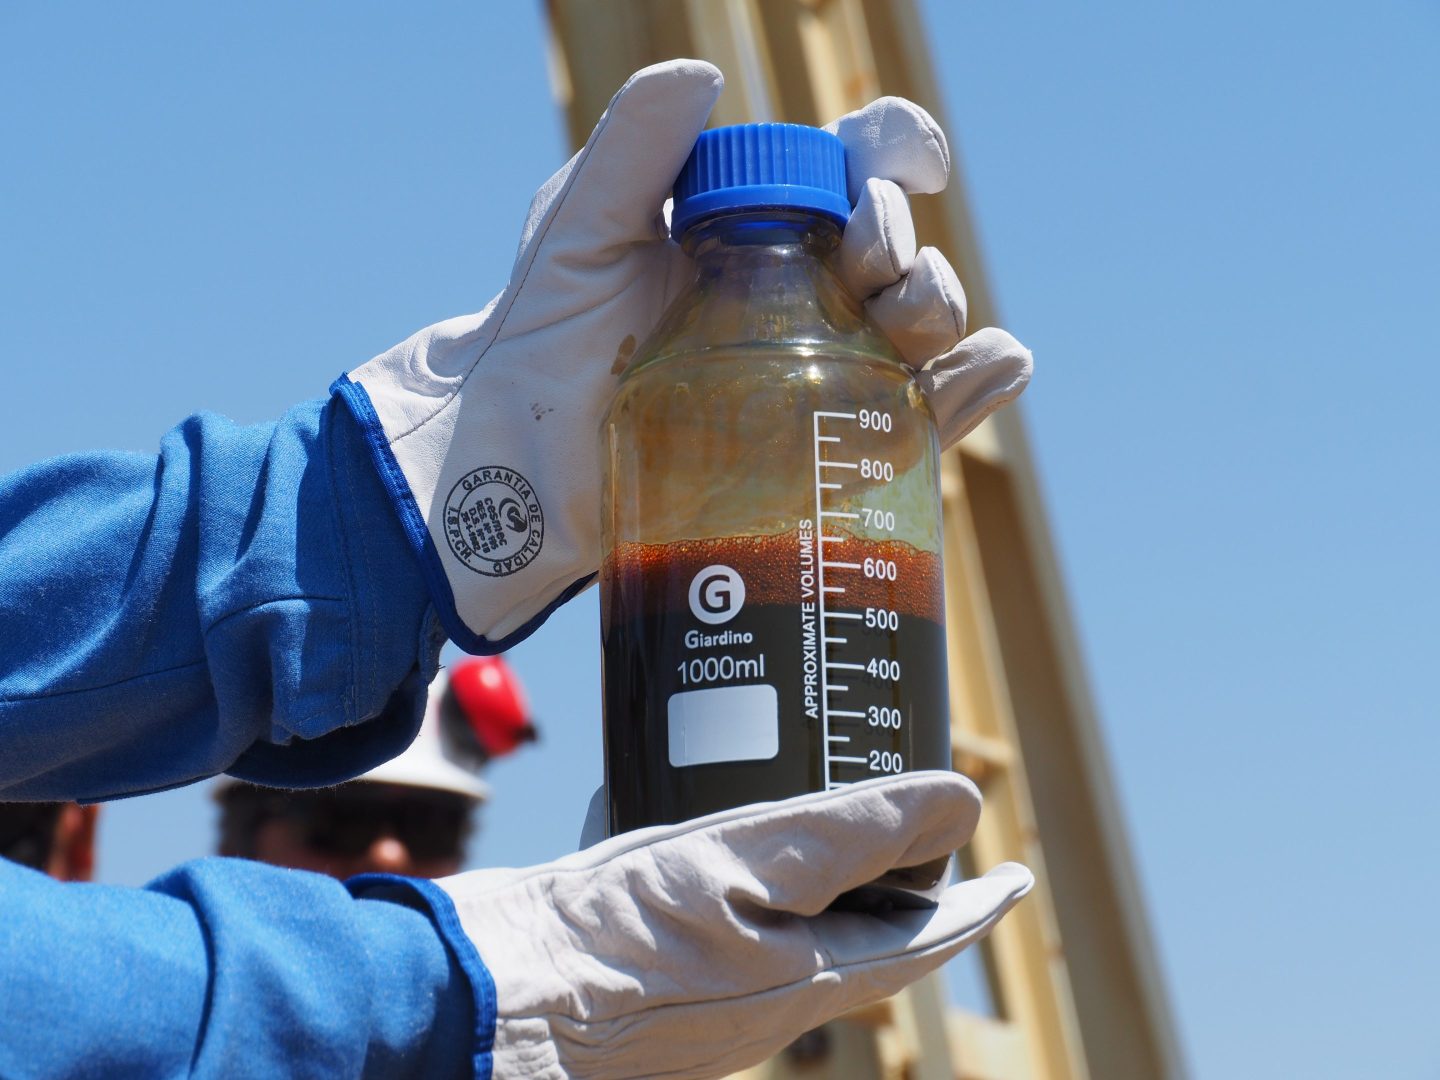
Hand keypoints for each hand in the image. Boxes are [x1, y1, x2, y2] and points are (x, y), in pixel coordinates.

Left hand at [336, 60, 1030, 650]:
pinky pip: (921, 417)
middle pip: (900, 246)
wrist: (517, 469)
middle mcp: (798, 293)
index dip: (893, 154)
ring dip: (940, 307)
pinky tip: (989, 372)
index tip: (903, 166)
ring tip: (902, 323)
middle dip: (901, 241)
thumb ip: (629, 155)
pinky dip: (972, 390)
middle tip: (864, 264)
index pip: (848, 168)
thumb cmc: (540, 343)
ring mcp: (816, 373)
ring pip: (924, 325)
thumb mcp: (575, 240)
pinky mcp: (823, 456)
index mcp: (751, 225)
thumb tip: (702, 75)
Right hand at [439, 771, 1031, 1079]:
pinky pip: (719, 925)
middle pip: (864, 944)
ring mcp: (708, 998)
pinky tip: (697, 824)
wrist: (479, 1001)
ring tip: (822, 820)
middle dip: (903, 890)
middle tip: (922, 834)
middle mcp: (766, 1001)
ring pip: (791, 933)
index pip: (925, 940)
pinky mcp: (652, 982)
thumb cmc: (606, 939)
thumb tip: (957, 805)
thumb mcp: (743, 862)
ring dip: (823, 881)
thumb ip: (852, 835)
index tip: (1014, 876)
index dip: (976, 904)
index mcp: (805, 980)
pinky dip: (737, 876)